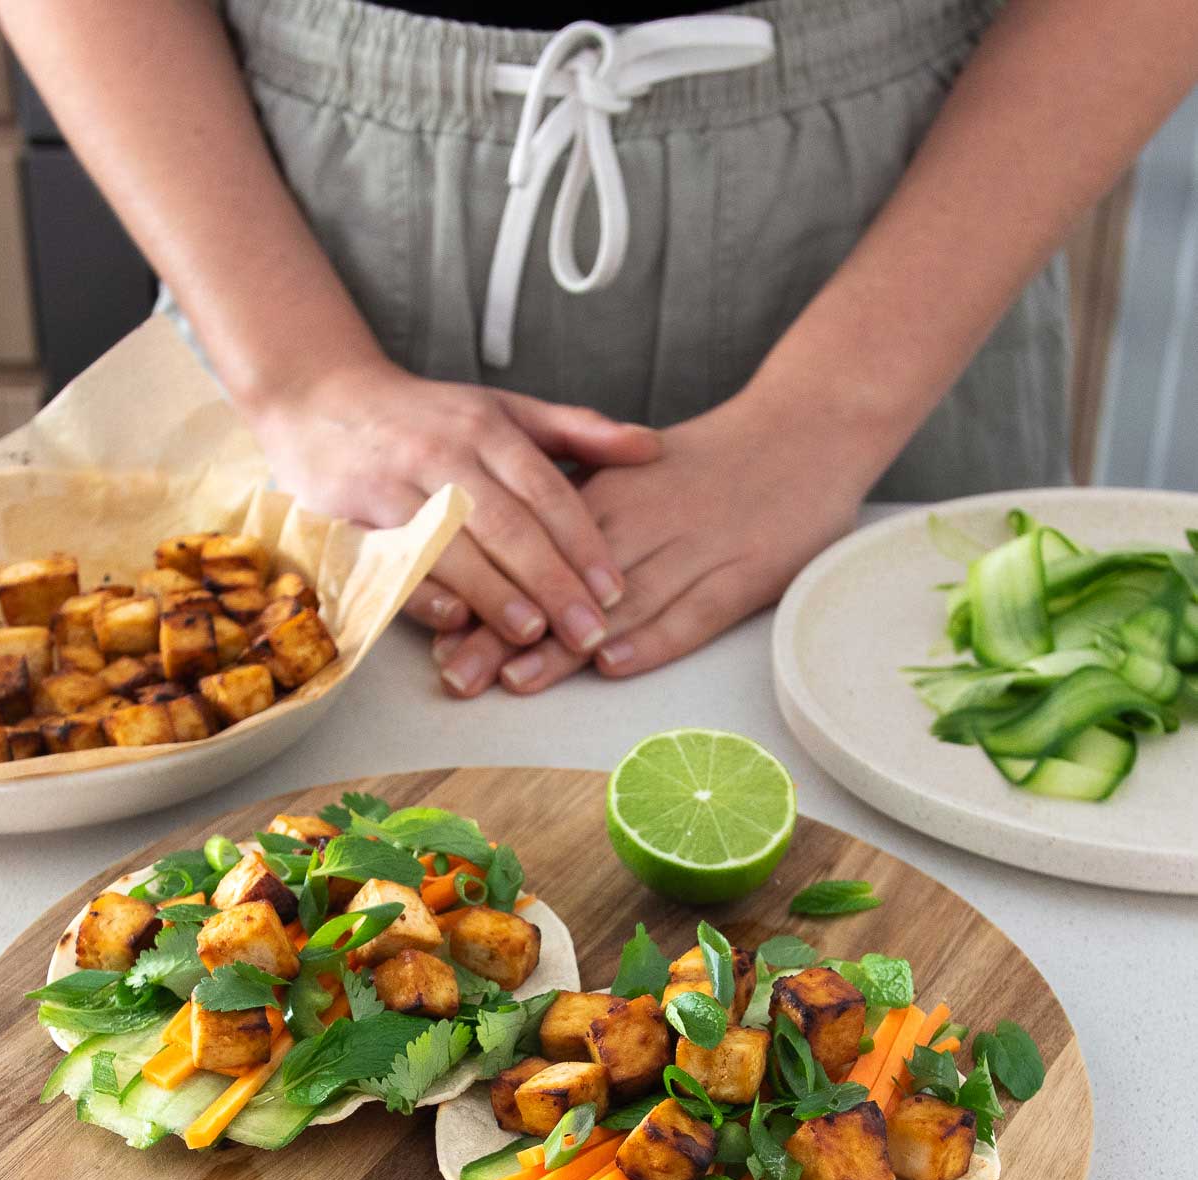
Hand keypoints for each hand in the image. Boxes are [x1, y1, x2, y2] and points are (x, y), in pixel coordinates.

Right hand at [252, 357, 658, 653]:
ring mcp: (390, 486)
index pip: (545, 490)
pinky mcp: (346, 516)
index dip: (582, 542)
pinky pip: (385, 559)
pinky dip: (418, 589)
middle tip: (588, 631)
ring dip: (492, 591)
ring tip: (532, 633)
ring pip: (450, 543)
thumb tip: (652, 448)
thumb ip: (576, 432)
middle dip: (550, 580)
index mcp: (485, 427)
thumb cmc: (428, 418)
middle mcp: (440, 454)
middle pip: (505, 522)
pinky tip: (453, 620)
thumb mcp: (503, 410)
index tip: (614, 589)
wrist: (318, 399)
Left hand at [431, 385, 881, 695]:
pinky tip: (614, 665)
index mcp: (613, 492)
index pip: (535, 549)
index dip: (488, 593)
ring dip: (565, 647)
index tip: (439, 632)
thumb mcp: (637, 470)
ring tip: (515, 681)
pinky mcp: (745, 573)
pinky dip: (654, 638)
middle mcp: (646, 519)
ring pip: (619, 603)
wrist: (812, 425)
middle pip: (562, 582)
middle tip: (456, 673)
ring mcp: (697, 546)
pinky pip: (693, 611)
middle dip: (505, 630)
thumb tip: (508, 547)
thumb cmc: (718, 460)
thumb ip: (579, 506)